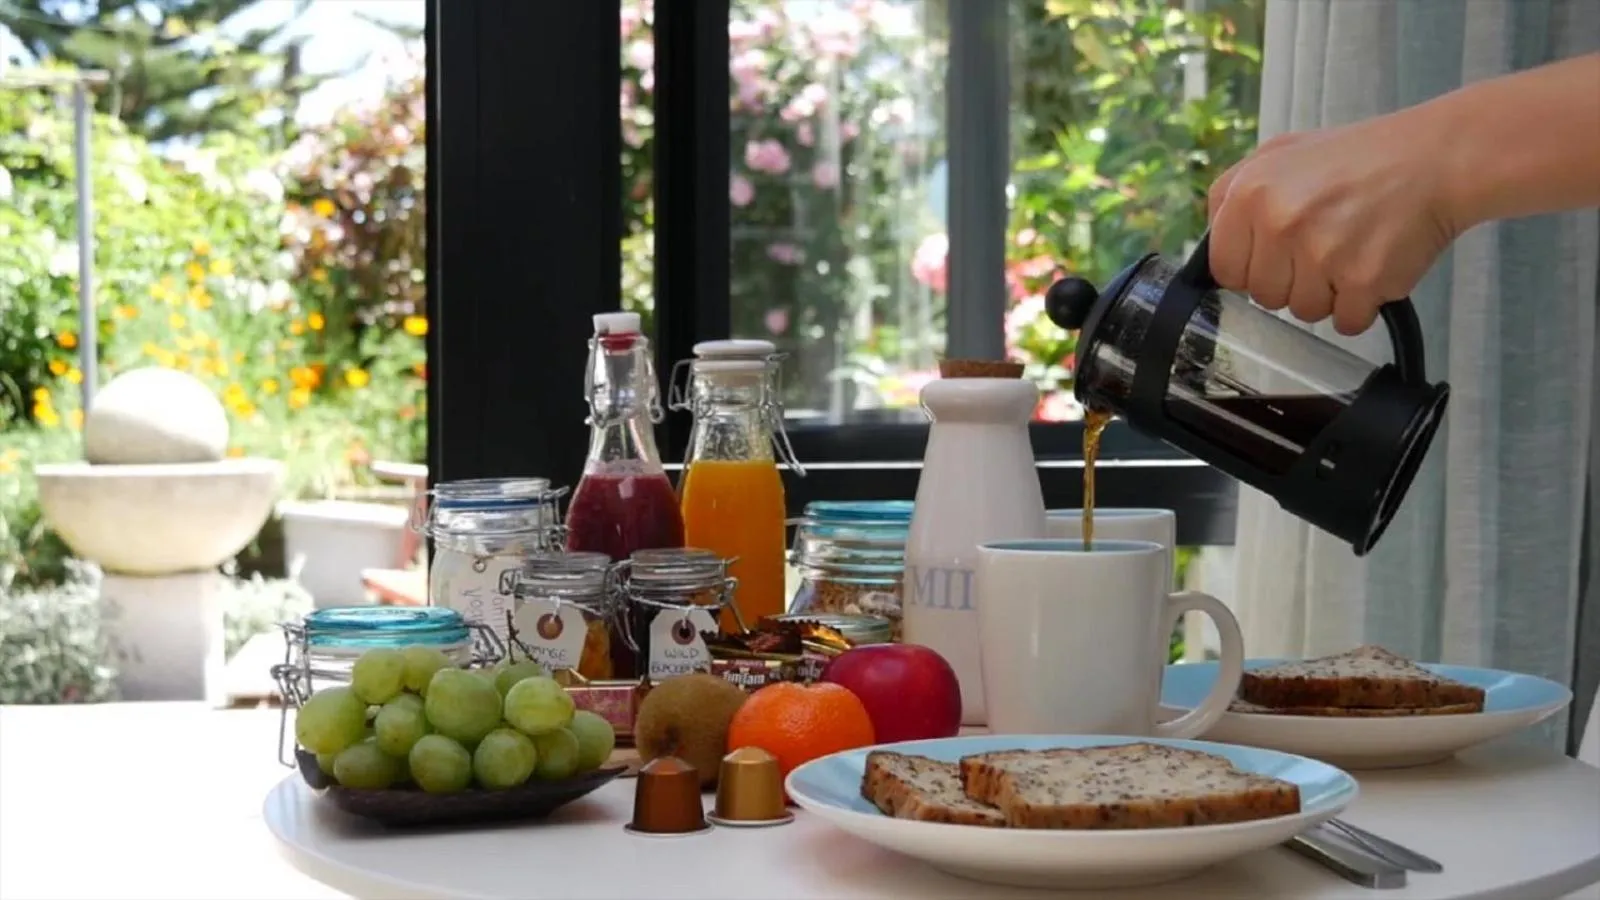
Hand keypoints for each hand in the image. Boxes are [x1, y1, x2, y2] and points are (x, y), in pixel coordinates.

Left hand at [1206, 111, 1461, 334]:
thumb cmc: (1359, 158)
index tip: (1276, 258)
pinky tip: (1374, 267)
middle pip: (1264, 297)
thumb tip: (1211, 243)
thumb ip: (1235, 194)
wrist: (1436, 158)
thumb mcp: (1280, 154)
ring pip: (1304, 313)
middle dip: (1293, 282)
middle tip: (1325, 247)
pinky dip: (1363, 306)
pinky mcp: (1362, 280)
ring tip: (1352, 251)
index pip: (1225, 269)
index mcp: (1249, 193)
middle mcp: (1279, 223)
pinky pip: (1347, 323)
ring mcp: (1321, 254)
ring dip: (1329, 295)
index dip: (1252, 269)